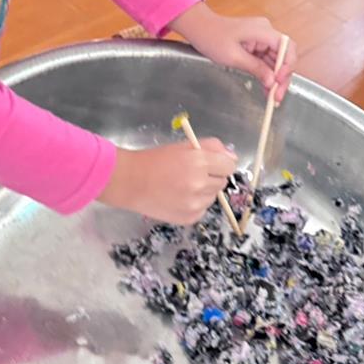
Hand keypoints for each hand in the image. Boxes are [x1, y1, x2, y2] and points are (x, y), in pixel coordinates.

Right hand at [99, 140, 235, 223]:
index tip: (212, 163)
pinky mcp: (189, 218)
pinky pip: (203, 209)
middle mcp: (200, 185)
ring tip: (183, 185)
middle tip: (193, 173)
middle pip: (222, 182)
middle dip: (212, 176)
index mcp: (199, 162)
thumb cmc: (155, 160)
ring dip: (204, 191)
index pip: (229, 166)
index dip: (221, 163)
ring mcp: (195, 204)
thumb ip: (212, 147)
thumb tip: (232, 157)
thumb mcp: (183, 145)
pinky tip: (179, 197)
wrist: (130, 182)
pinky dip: (196, 204)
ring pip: (213, 196)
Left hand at [171, 2, 295, 102]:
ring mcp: (261, 39)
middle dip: (282, 77)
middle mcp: (266, 33)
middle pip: (283, 56)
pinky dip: (266, 74)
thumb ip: (256, 68)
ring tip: (272, 97)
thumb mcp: (234, 56)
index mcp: (263, 30)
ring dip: (274, 79)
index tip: (279, 81)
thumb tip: (272, 82)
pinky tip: (266, 88)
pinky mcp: (255, 45)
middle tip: (277, 97)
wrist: (199, 28)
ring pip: (276, 61)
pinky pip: (266, 61)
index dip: (287, 66)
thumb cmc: (213, 37)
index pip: (287, 47)